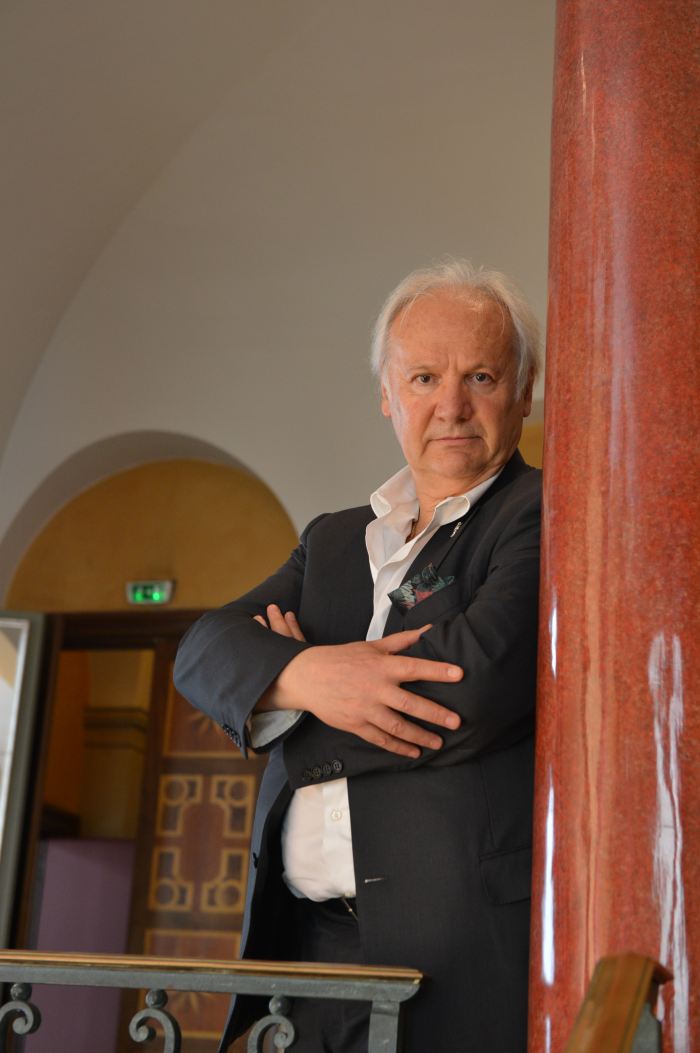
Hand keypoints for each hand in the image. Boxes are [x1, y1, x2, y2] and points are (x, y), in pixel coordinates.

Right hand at [254, 606, 461, 757]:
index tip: (459, 674)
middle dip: (435, 713)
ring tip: (439, 743)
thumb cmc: (343, 658)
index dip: (437, 670)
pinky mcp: (355, 724)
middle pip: (410, 703)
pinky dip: (398, 747)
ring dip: (419, 736)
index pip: (414, 667)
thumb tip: (429, 630)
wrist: (307, 676)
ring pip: (397, 726)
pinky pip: (380, 739)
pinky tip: (413, 752)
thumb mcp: (372, 646)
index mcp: (381, 666)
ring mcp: (365, 709)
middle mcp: (375, 688)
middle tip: (456, 722)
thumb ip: (403, 641)